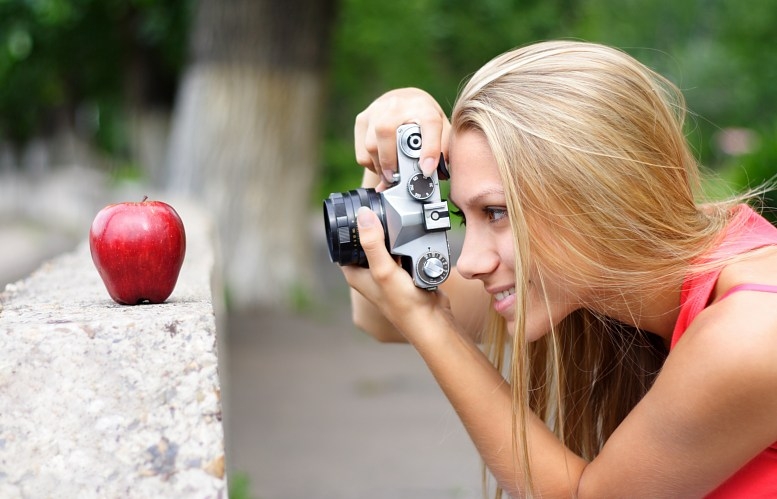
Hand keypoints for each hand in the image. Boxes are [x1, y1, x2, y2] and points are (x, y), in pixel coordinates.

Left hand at [341, 206, 454, 342]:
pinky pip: (400, 250)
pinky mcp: (403, 272)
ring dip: (389, 232)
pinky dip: (404, 240)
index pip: (344, 243)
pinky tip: (411, 232)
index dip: (349, 225)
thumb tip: (363, 215)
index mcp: (355, 273)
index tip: (359, 207)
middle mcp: (368, 272)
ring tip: (396, 215)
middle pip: (365, 240)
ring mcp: (386, 272)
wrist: (431, 320)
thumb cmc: (403, 303)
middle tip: (380, 206)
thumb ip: (372, 243)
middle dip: (372, 224)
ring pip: (384, 244)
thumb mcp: (384, 270)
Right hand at [354, 88, 450, 188]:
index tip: (427, 170)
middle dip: (390, 161)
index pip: (429, 124)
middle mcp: (398, 104)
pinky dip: (371, 164)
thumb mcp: (441, 129)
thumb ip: (442, 151)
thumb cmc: (423, 120)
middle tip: (396, 179)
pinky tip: (381, 164)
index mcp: (424, 107)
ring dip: (380, 167)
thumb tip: (437, 177)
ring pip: (370, 144)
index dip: (429, 149)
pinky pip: (362, 150)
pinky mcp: (362, 119)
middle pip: (386, 132)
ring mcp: (376, 109)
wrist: (403, 100)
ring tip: (390, 176)